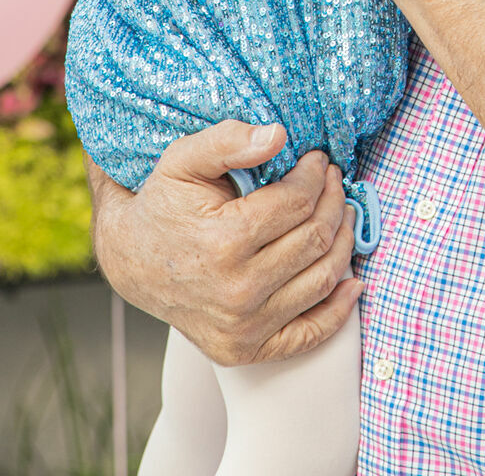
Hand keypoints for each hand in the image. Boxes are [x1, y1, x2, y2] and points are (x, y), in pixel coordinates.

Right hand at [87, 121, 359, 365]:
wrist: (131, 260)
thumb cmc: (163, 203)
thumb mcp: (183, 158)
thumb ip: (228, 140)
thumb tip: (278, 135)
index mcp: (224, 241)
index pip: (298, 202)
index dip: (315, 175)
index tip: (318, 160)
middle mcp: (237, 291)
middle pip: (314, 239)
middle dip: (333, 201)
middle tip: (334, 180)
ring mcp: (243, 327)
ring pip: (322, 279)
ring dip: (343, 242)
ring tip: (341, 213)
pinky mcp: (246, 350)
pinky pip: (309, 334)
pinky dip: (339, 309)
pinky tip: (353, 281)